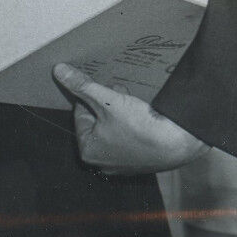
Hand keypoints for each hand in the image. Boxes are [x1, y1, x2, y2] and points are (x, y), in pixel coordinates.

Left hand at [53, 63, 210, 174]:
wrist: (178, 142)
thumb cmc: (139, 125)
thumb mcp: (106, 100)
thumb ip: (81, 85)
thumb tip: (58, 70)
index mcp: (88, 151)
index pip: (80, 114)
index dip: (92, 98)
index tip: (105, 89)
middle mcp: (102, 163)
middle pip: (97, 124)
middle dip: (106, 106)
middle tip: (119, 94)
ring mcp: (123, 166)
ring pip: (113, 131)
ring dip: (119, 115)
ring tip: (132, 103)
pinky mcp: (141, 164)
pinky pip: (130, 140)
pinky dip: (133, 128)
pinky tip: (143, 117)